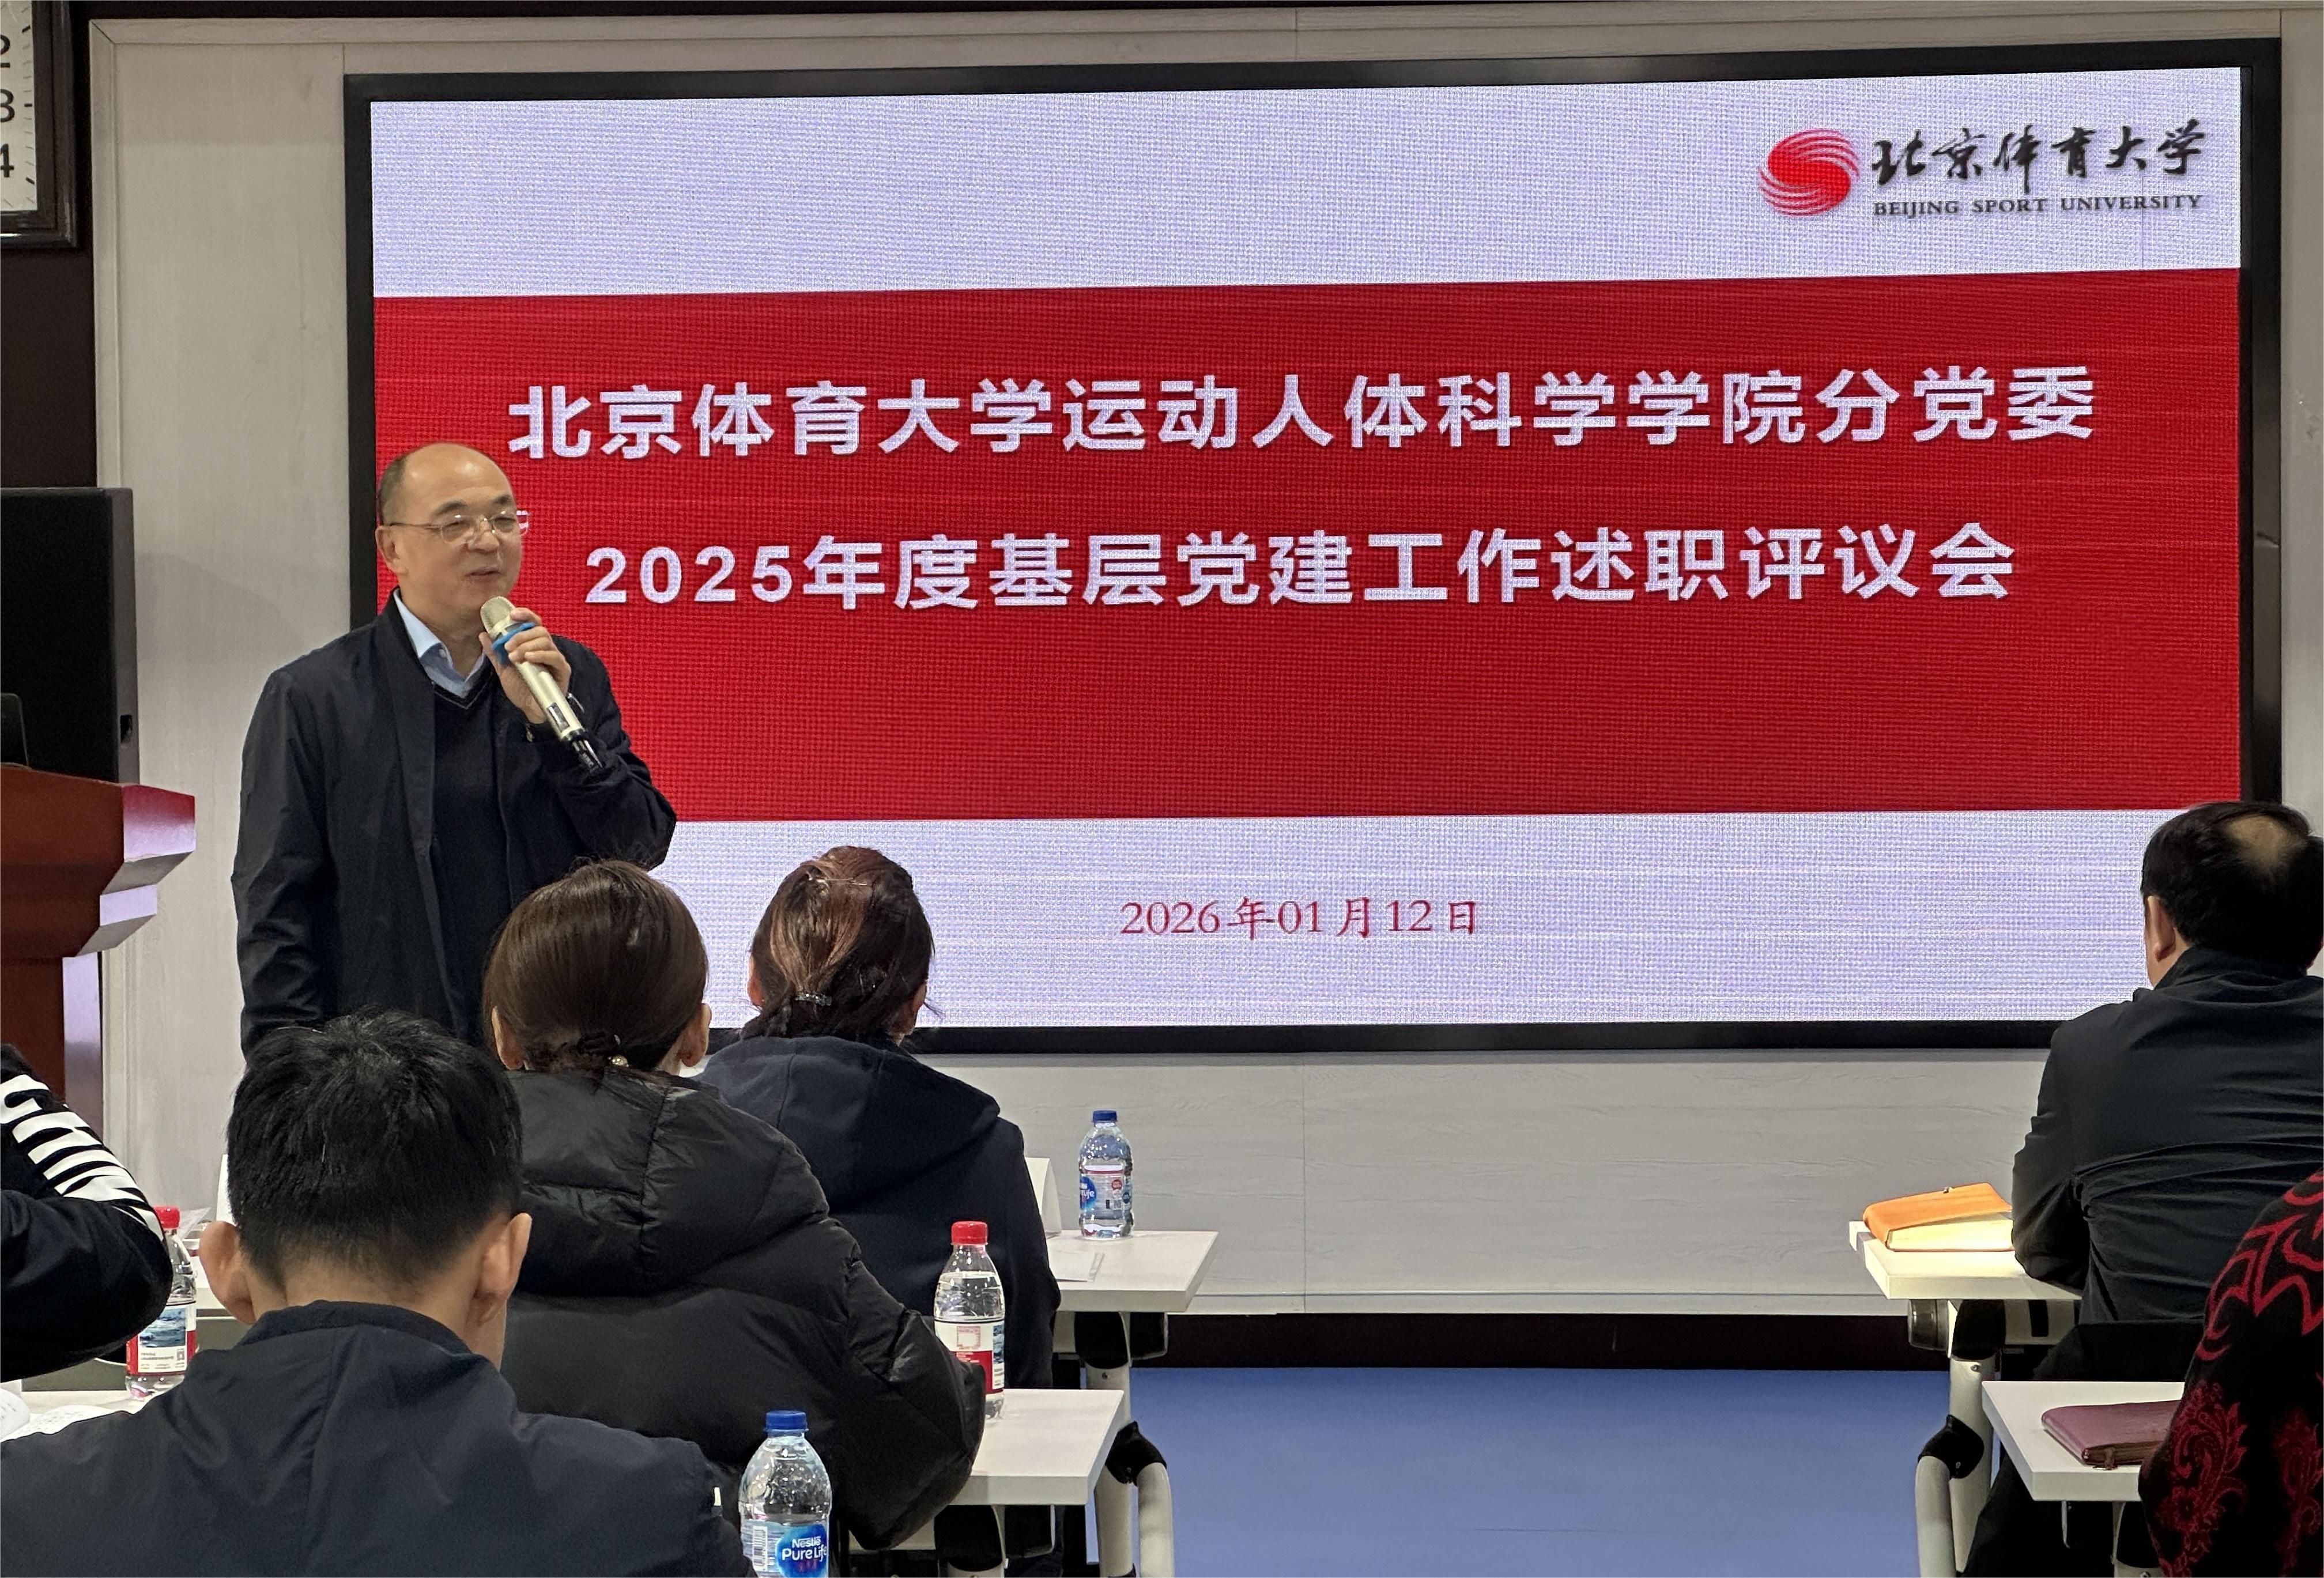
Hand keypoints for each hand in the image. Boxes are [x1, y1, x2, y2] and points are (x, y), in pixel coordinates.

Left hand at [486, 606, 572, 727]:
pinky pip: (554, 656)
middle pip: (539, 630)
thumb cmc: (521, 689)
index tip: (511, 615)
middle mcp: (546, 649)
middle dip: (520, 636)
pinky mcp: (563, 670)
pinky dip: (540, 655)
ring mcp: (555, 658)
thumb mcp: (503, 669)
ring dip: (527, 646)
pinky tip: (528, 659)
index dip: (524, 615)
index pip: (533, 623)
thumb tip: (483, 634)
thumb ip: (495, 652)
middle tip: (507, 647)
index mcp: (533, 645)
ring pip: (545, 641)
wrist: (529, 709)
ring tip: (514, 657)